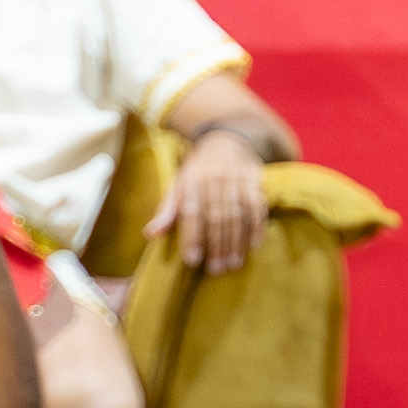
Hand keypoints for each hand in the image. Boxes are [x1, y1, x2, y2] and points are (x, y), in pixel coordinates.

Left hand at [145, 128, 270, 272]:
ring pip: (237, 213)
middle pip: (216, 216)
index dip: (192, 237)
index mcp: (192, 181)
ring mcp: (236, 178)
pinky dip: (257, 225)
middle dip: (217, 245)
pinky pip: (257, 204)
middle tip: (217, 269)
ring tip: (234, 262)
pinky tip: (255, 244)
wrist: (225, 138)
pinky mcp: (254, 179)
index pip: (192, 213)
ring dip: (237, 240)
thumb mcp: (178, 185)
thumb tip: (151, 234)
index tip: (193, 260)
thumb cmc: (197, 170)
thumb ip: (167, 210)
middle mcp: (214, 179)